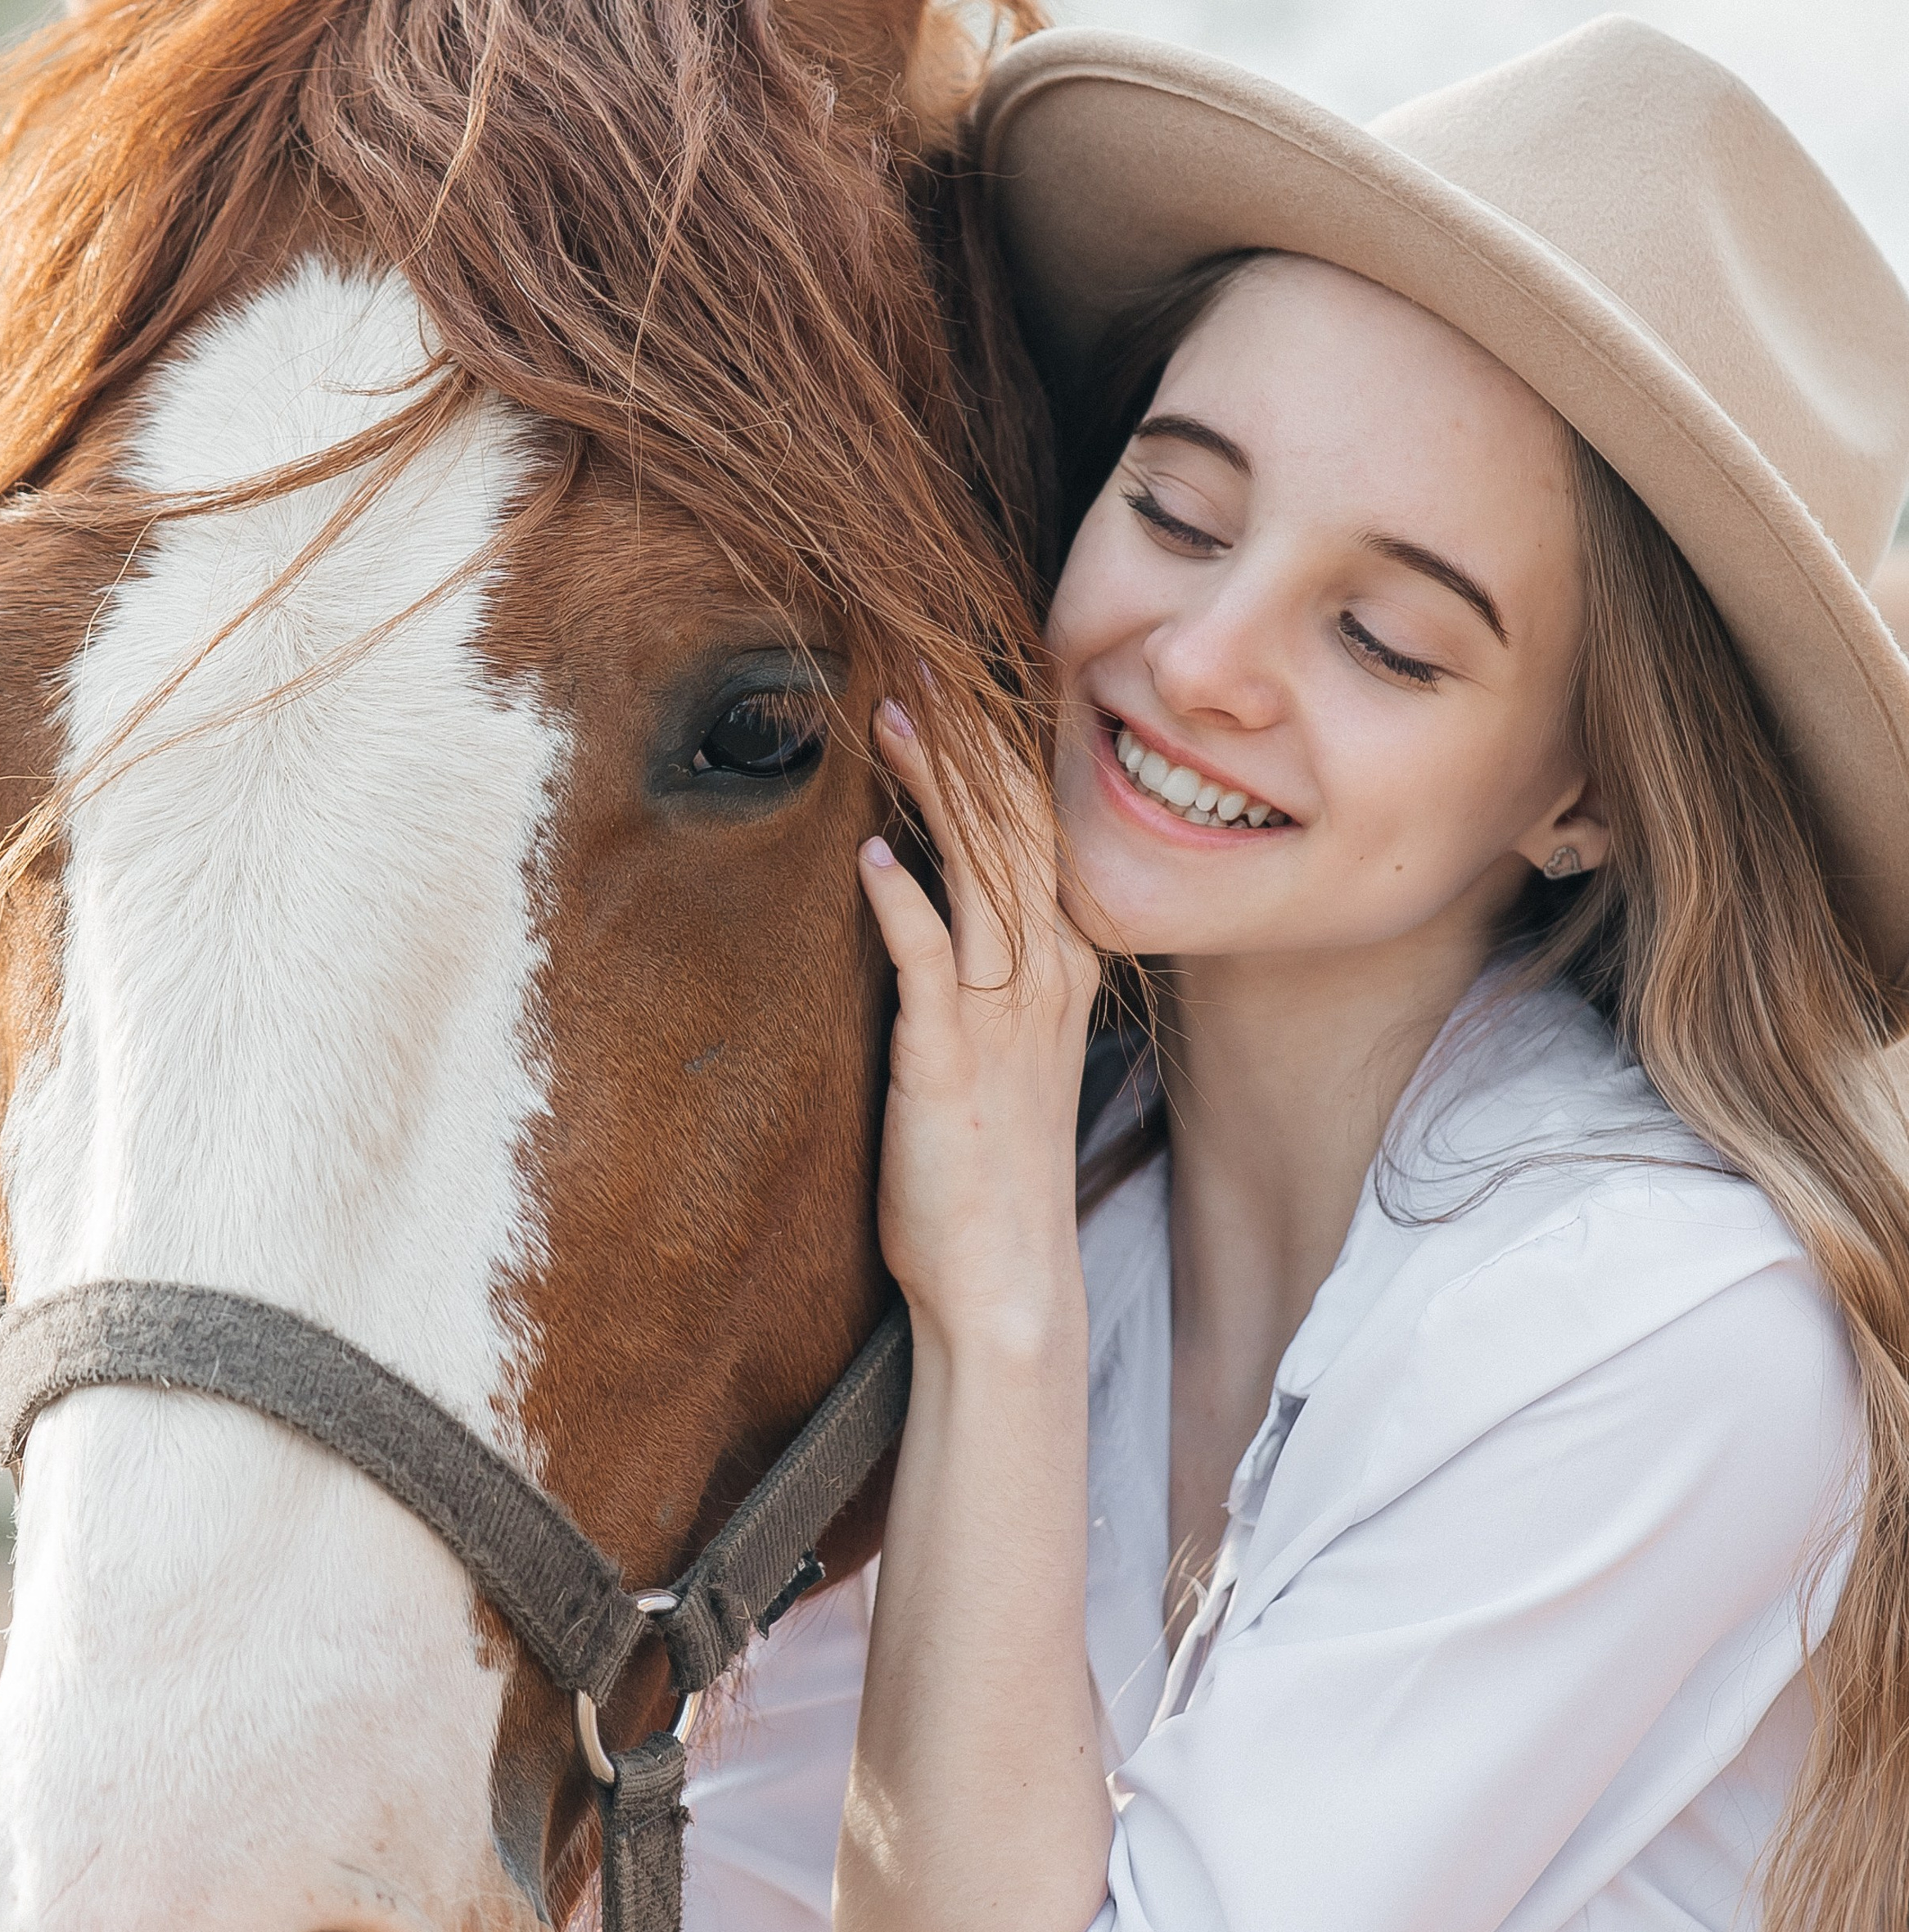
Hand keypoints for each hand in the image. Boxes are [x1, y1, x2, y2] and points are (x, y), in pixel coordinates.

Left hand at [858, 702, 1099, 1358]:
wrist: (1004, 1282)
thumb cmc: (985, 1165)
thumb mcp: (992, 1042)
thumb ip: (968, 960)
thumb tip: (917, 880)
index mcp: (1057, 960)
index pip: (1040, 819)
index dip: (1002, 739)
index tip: (956, 665)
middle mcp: (1042, 975)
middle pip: (1017, 824)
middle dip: (971, 733)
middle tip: (921, 649)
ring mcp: (1000, 1018)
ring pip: (979, 873)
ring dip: (935, 789)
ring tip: (891, 710)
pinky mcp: (950, 1064)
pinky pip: (931, 968)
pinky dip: (904, 907)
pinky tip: (873, 855)